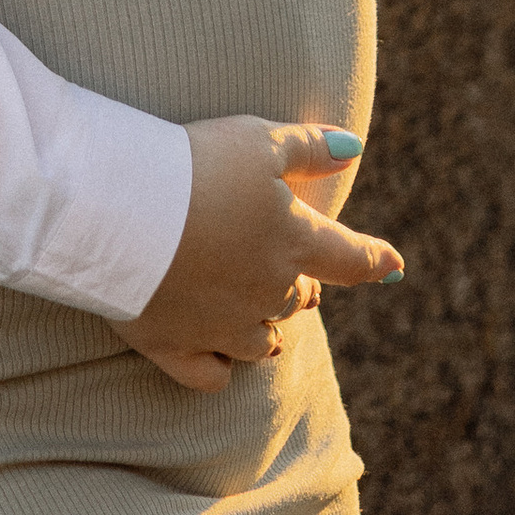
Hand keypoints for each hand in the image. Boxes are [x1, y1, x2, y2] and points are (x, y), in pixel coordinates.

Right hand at [114, 118, 402, 393]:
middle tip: (299, 279)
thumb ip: (310, 147)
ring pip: (260, 342)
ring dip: (266, 329)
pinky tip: (219, 359)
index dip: (375, 260)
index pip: (351, 258)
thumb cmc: (194, 165)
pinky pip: (210, 374)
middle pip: (298, 299)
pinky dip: (219, 367)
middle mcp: (267, 293)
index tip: (395, 267)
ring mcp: (222, 327)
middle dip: (302, 288)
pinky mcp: (175, 346)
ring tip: (262, 322)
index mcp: (293, 242)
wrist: (119, 209)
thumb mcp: (258, 140)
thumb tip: (354, 149)